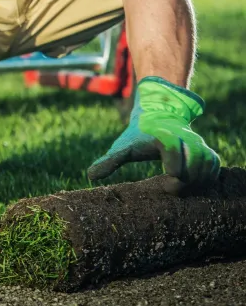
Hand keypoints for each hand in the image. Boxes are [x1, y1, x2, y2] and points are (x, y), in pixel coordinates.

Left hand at [88, 77, 219, 185]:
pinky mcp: (204, 149)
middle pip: (194, 162)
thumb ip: (109, 161)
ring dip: (198, 180)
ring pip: (207, 164)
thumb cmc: (138, 136)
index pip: (173, 151)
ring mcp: (196, 143)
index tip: (166, 183)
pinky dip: (209, 176)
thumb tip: (90, 176)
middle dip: (185, 180)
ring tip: (182, 189)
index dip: (174, 170)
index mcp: (163, 137)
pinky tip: (195, 186)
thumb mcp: (122, 147)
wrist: (157, 116)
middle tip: (171, 189)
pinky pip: (215, 163)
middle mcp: (183, 138)